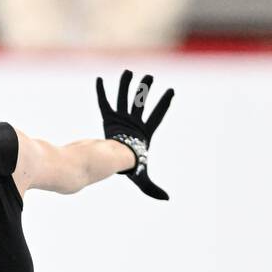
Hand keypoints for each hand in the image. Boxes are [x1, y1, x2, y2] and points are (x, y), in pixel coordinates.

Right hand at [95, 69, 173, 200]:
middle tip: (149, 76)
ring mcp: (120, 120)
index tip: (172, 91)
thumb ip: (152, 187)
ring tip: (128, 71)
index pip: (157, 115)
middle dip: (145, 89)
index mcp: (144, 133)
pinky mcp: (107, 120)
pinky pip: (103, 103)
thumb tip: (166, 199)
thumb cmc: (128, 170)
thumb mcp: (142, 177)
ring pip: (124, 98)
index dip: (164, 104)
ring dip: (126, 85)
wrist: (109, 165)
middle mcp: (133, 123)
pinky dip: (101, 92)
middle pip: (140, 102)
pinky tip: (99, 80)